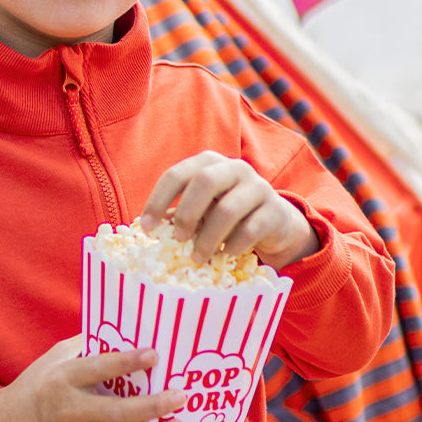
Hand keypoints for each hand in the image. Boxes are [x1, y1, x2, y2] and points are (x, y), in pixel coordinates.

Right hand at [0, 336, 186, 421]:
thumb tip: (127, 327)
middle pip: (117, 412)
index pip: (99, 368)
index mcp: (64, 378)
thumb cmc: (41, 382)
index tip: (155, 355)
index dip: (127, 362)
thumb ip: (88, 345)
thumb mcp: (57, 356)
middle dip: (153, 405)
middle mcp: (70, 409)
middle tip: (180, 396)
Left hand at [141, 151, 318, 268]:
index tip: (147, 228)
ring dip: (208, 238)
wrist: (273, 224)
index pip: (177, 174)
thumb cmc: (226, 216)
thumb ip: (177, 216)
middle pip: (205, 181)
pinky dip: (233, 245)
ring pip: (228, 209)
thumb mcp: (200, 212)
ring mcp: (258, 187)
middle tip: (177, 239)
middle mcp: (234, 168)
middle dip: (186, 213)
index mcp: (208, 164)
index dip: (158, 200)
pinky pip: (250, 229)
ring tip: (198, 257)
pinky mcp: (275, 210)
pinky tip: (225, 254)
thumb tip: (146, 230)